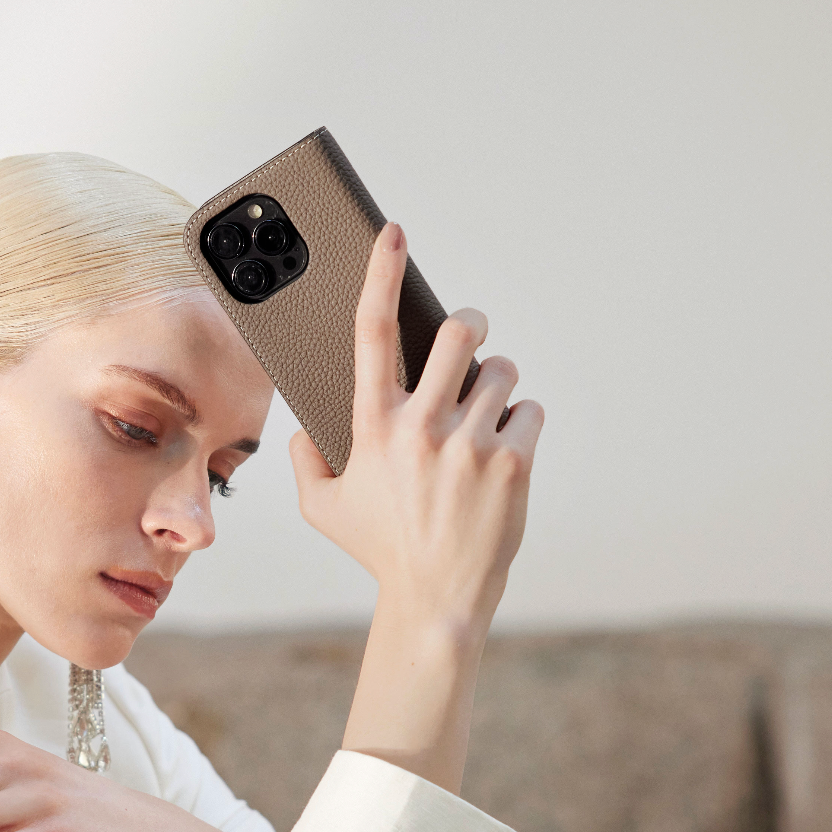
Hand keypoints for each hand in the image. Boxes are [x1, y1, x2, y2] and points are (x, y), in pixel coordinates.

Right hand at [289, 223, 542, 793]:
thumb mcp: (324, 507)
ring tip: (486, 419)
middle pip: (460, 333)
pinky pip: (531, 410)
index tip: (393, 234)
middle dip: (471, 327)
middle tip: (473, 341)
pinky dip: (523, 424)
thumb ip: (305, 461)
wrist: (437, 597)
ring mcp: (470, 444)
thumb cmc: (381, 548)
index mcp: (373, 425)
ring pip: (503, 372)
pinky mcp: (512, 463)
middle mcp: (421, 426)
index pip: (373, 332)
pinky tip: (505, 454)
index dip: (382, 275)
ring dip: (498, 386)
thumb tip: (300, 429)